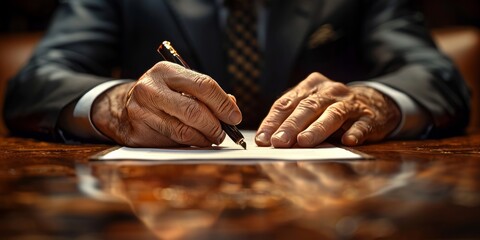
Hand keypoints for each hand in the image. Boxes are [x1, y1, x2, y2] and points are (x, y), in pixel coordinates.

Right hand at [91, 61, 241, 146]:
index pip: (203, 85)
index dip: (223, 104)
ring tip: (212, 138)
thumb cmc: (161, 95)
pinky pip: (172, 143)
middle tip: (224, 133)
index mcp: (165, 71)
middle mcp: (150, 89)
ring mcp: (141, 112)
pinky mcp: (137, 133)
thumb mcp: (181, 85)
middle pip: (194, 111)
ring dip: (204, 138)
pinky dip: (190, 145)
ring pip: (184, 131)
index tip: (235, 117)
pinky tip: (196, 142)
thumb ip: (207, 94)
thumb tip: (232, 107)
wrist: (121, 108)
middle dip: (215, 125)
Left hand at [255, 72, 400, 147]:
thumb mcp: (310, 107)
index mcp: (310, 86)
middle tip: (278, 142)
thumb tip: (266, 140)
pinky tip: (348, 140)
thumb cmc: (331, 108)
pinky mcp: (369, 117)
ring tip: (304, 142)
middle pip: (307, 107)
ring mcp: (350, 103)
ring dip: (317, 129)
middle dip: (291, 126)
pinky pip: (362, 124)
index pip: (287, 103)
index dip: (273, 121)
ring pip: (332, 114)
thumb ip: (290, 119)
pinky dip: (355, 132)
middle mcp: (329, 91)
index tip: (263, 139)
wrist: (375, 102)